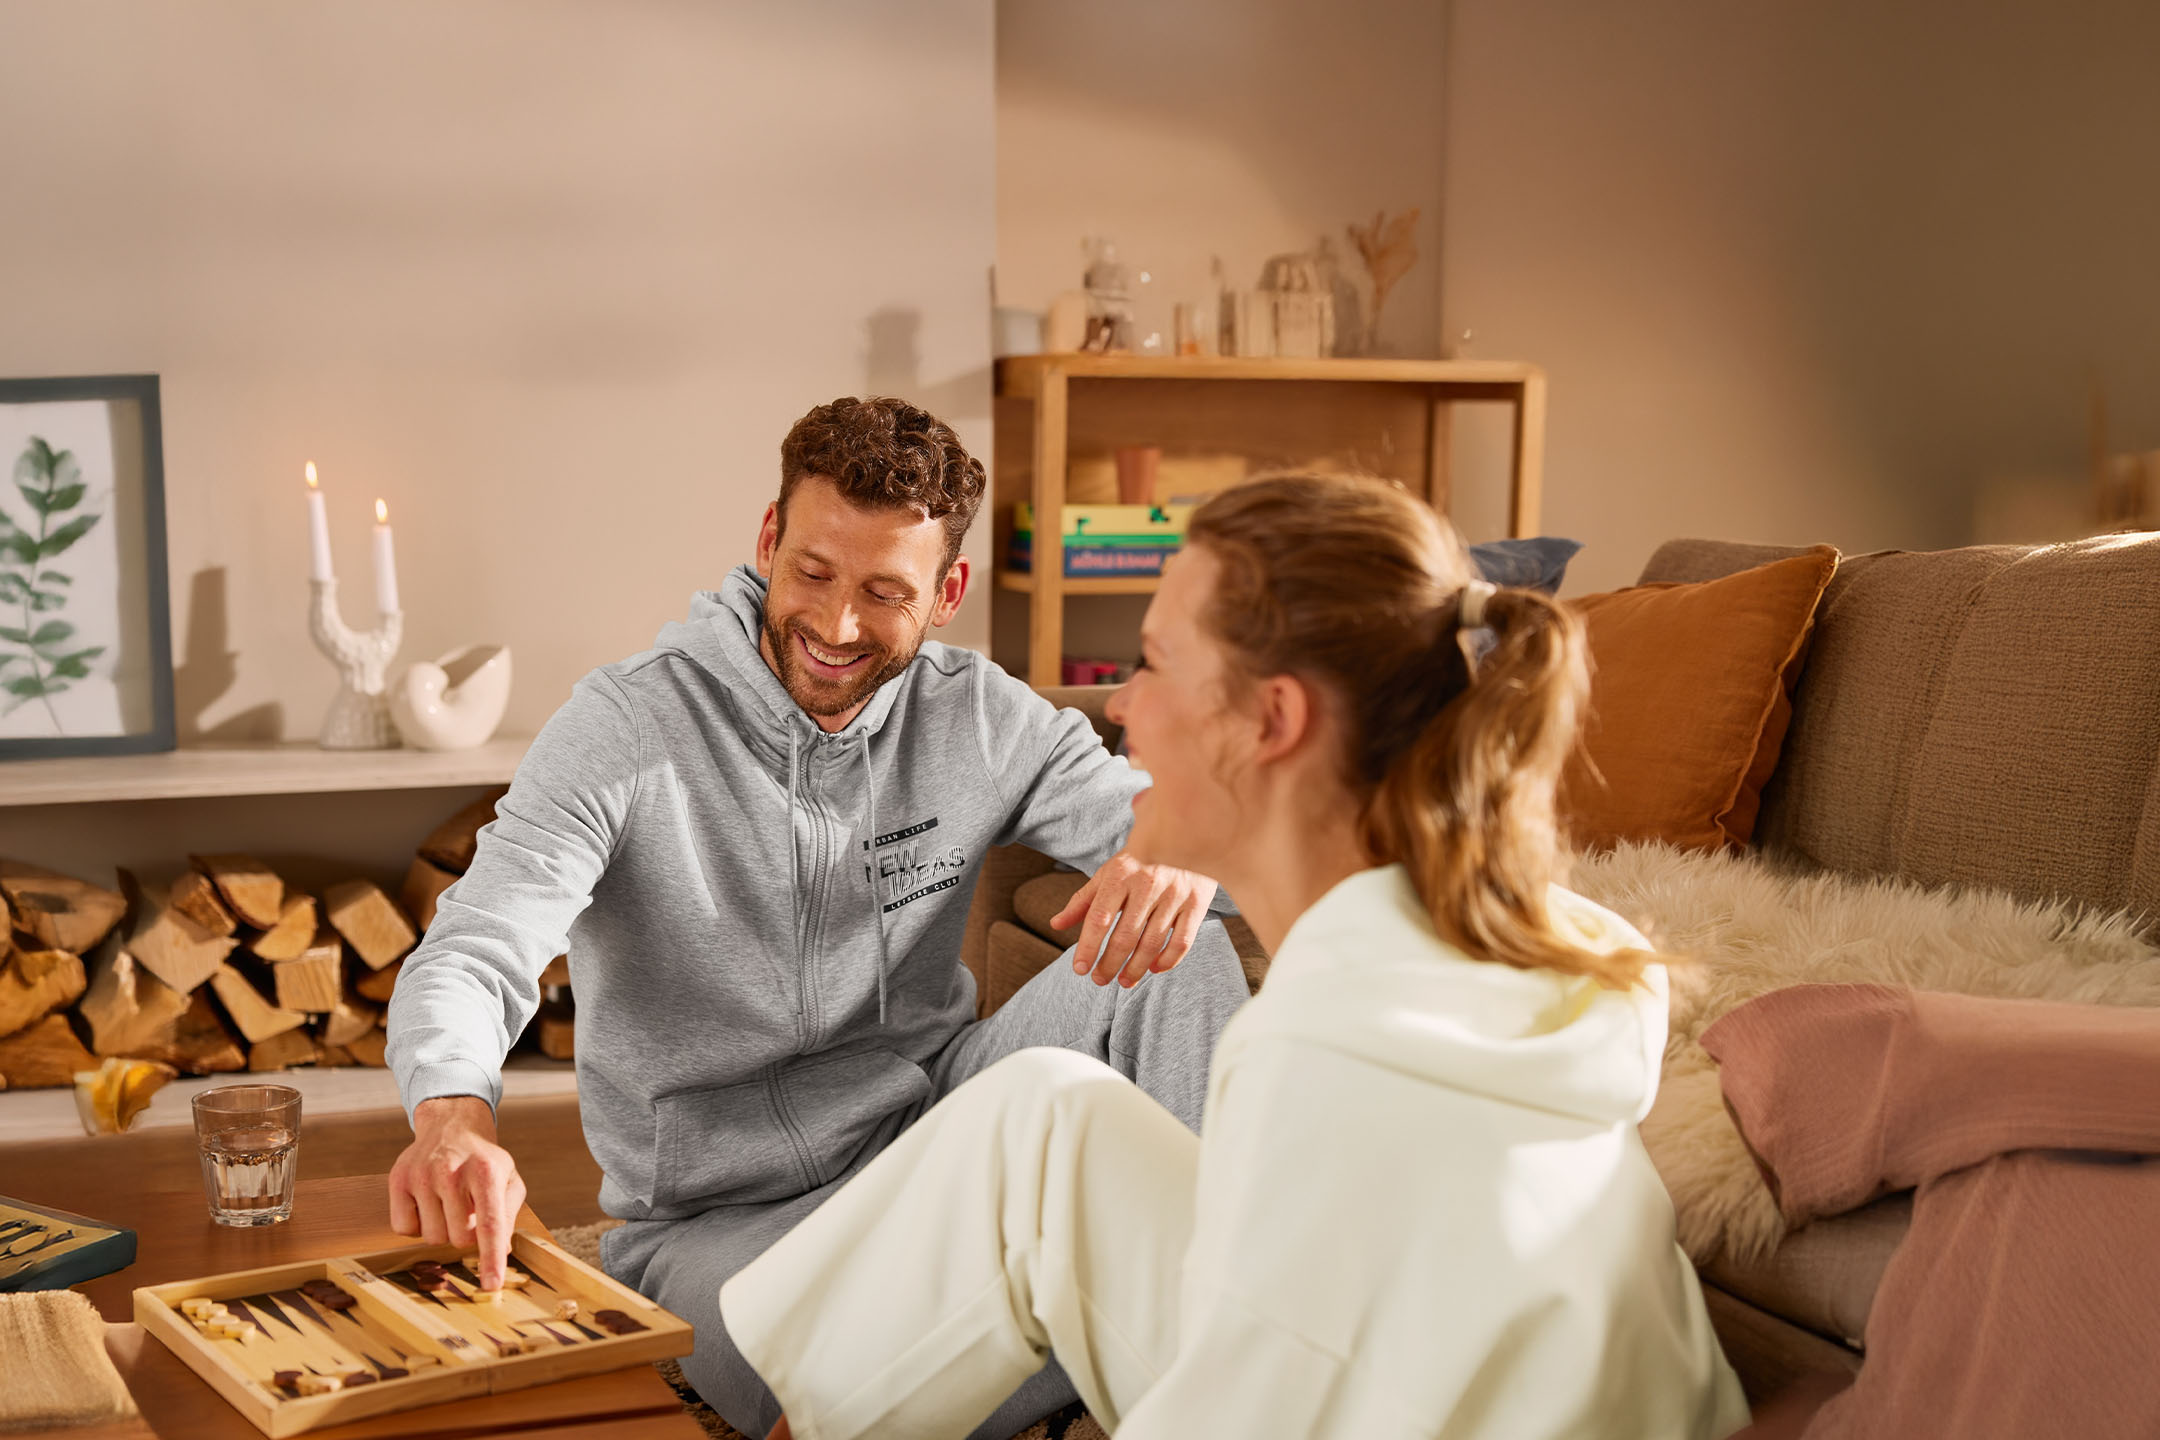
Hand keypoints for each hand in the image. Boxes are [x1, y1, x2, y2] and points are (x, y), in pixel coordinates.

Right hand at [388, 1096, 527, 1290]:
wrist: (451, 1128)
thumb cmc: (483, 1162)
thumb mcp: (508, 1180)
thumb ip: (508, 1215)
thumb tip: (501, 1252)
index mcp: (487, 1171)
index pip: (489, 1224)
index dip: (490, 1258)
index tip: (491, 1286)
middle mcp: (452, 1171)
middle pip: (458, 1238)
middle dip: (466, 1235)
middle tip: (468, 1210)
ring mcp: (422, 1175)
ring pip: (431, 1238)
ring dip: (442, 1230)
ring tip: (448, 1203)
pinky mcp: (398, 1180)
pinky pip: (404, 1229)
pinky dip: (416, 1225)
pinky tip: (426, 1204)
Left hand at [1051, 850, 1216, 988]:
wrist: (1184, 833)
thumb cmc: (1139, 860)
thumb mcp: (1108, 873)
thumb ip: (1083, 901)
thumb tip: (1056, 925)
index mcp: (1120, 875)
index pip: (1099, 918)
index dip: (1088, 947)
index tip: (1080, 969)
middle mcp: (1147, 884)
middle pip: (1125, 936)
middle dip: (1110, 964)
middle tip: (1100, 980)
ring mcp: (1174, 893)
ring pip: (1152, 943)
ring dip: (1136, 968)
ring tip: (1124, 981)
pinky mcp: (1197, 902)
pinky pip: (1182, 941)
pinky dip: (1168, 961)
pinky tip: (1155, 969)